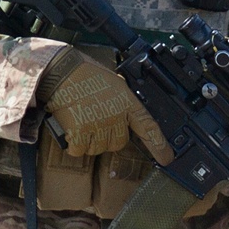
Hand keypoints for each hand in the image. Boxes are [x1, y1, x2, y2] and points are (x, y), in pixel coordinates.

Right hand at [38, 49, 169, 161]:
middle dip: (107, 136)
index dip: (159, 144)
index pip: (148, 126)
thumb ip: (122, 103)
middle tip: (94, 118)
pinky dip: (74, 143)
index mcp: (127, 102)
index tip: (167, 158)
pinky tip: (71, 126)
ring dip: (89, 140)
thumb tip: (122, 120)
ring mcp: (99, 125)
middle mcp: (116, 115)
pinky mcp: (80, 132)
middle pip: (118, 143)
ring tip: (80, 118)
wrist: (61, 71)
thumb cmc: (85, 75)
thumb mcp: (114, 84)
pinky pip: (79, 150)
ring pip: (98, 148)